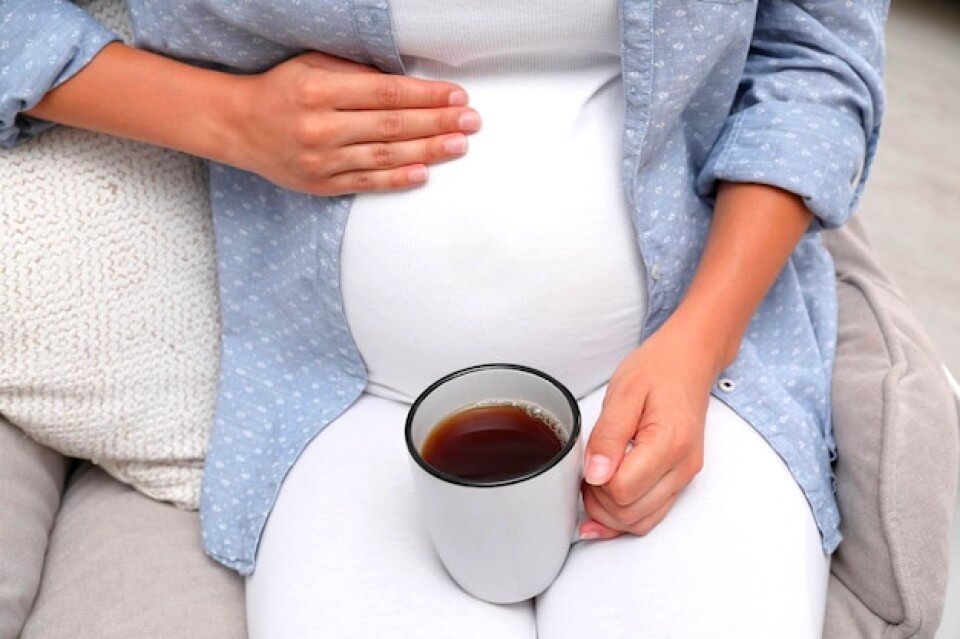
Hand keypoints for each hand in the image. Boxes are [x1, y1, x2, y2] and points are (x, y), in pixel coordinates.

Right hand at [225, 51, 480, 194]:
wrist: (238, 126)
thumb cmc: (282, 90)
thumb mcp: (313, 67)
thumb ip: (357, 75)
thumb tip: (408, 84)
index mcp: (321, 91)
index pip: (387, 93)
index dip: (426, 95)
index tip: (456, 95)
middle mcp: (321, 127)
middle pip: (393, 126)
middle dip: (437, 122)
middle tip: (471, 121)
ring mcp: (321, 161)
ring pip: (384, 156)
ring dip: (427, 150)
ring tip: (459, 145)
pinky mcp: (320, 185)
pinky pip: (366, 183)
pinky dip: (397, 179)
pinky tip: (424, 173)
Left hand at [578, 319, 721, 539]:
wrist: (689, 361)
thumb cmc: (658, 370)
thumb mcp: (624, 393)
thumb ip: (608, 436)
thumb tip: (595, 475)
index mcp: (669, 443)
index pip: (622, 490)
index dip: (596, 482)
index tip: (588, 461)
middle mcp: (682, 466)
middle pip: (630, 513)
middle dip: (599, 500)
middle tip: (586, 472)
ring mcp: (684, 475)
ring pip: (640, 522)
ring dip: (609, 513)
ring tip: (593, 484)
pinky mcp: (680, 479)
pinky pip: (651, 515)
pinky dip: (624, 517)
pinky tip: (603, 510)